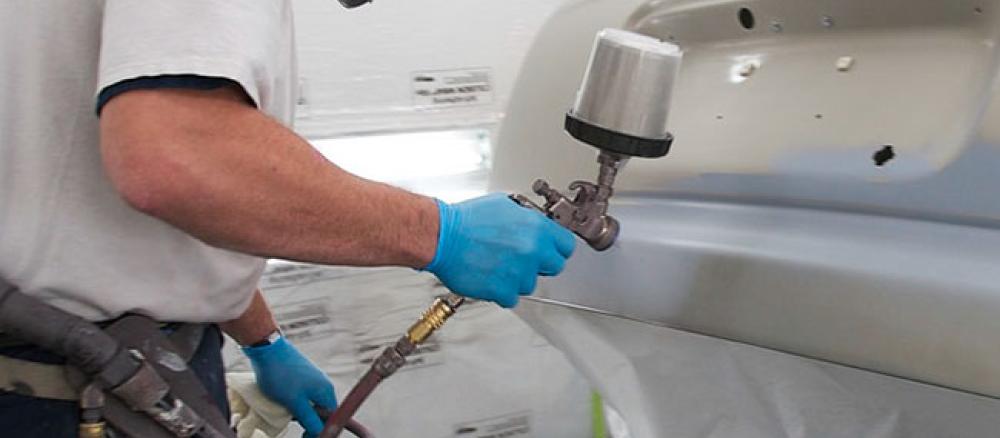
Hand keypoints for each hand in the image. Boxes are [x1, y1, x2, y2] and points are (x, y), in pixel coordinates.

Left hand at [243, 336, 335, 437]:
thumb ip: (310, 419)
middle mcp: (323, 384)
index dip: (320, 430)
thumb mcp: (295, 403)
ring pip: (311, 402)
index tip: (305, 436)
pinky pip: (303, 393)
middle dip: (310, 421)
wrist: (268, 348)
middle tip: (296, 427)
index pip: (330, 418)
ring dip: (301, 411)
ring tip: (286, 412)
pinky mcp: (302, 373)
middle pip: (322, 410)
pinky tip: (284, 401)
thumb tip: (321, 432)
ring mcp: (313, 377)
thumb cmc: (281, 376)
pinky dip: (296, 401)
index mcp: (326, 391)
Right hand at [425, 193, 576, 307]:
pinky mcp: (503, 290)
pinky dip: (501, 292)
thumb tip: (535, 223)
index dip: (556, 248)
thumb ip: (526, 218)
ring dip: (518, 278)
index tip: (550, 250)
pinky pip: (511, 298)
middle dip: (540, 264)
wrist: (442, 236)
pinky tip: (490, 278)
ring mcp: (519, 272)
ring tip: (498, 265)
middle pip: (554, 267)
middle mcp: (531, 249)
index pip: (567, 246)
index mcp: (536, 227)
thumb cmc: (465, 220)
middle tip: (522, 259)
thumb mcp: (503, 205)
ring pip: (531, 284)